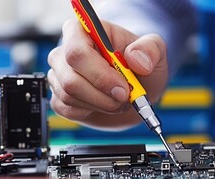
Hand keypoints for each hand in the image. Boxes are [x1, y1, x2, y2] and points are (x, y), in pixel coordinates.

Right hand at [47, 19, 167, 129]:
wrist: (136, 88)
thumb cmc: (141, 65)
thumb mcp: (155, 51)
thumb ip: (150, 49)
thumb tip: (136, 59)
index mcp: (84, 31)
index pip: (77, 51)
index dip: (100, 74)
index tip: (123, 88)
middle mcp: (65, 51)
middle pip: (70, 79)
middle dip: (102, 96)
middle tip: (125, 98)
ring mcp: (59, 74)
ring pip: (69, 96)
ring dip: (101, 104)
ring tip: (119, 100)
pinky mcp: (59, 96)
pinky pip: (67, 110)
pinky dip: (91, 112)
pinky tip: (104, 104)